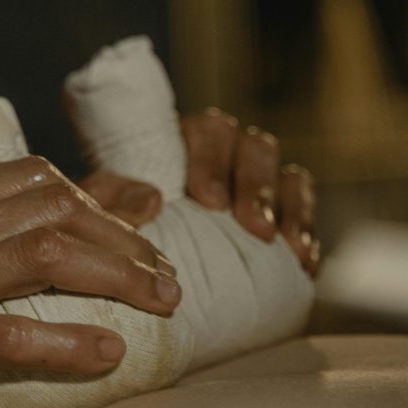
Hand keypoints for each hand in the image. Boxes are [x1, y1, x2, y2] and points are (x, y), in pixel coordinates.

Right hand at [0, 158, 180, 407]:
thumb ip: (15, 231)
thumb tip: (133, 198)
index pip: (37, 180)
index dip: (105, 204)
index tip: (149, 241)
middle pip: (51, 212)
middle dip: (126, 242)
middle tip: (170, 281)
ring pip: (42, 258)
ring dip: (117, 279)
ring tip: (162, 306)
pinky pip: (12, 333)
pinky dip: (71, 341)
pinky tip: (111, 353)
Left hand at [79, 111, 319, 276]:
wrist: (142, 277)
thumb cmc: (113, 233)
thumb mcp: (100, 212)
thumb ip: (109, 197)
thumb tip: (151, 199)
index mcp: (185, 142)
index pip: (210, 130)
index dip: (212, 161)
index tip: (207, 200)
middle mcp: (227, 156)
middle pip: (256, 148)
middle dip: (256, 186)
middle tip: (253, 226)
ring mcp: (258, 185)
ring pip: (288, 175)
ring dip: (290, 208)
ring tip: (283, 247)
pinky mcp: (281, 216)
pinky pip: (305, 211)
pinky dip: (307, 231)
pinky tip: (303, 262)